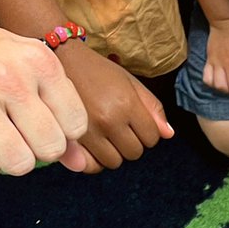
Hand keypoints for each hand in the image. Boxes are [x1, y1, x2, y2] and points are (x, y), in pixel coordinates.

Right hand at [0, 8, 87, 175]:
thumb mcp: (25, 68)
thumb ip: (58, 112)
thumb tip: (82, 165)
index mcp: (37, 60)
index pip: (75, 125)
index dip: (62, 131)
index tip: (42, 120)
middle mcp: (10, 79)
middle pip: (50, 149)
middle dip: (39, 148)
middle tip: (19, 130)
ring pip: (20, 165)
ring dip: (12, 159)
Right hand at [56, 41, 172, 171]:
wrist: (60, 61)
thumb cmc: (98, 71)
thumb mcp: (129, 82)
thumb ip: (152, 107)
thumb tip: (169, 134)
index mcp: (126, 104)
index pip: (152, 138)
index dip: (148, 131)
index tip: (136, 122)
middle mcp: (108, 120)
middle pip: (134, 153)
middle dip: (132, 143)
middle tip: (120, 127)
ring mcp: (88, 132)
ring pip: (115, 162)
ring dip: (114, 152)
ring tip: (106, 135)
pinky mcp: (71, 139)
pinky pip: (92, 166)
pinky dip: (96, 161)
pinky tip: (95, 146)